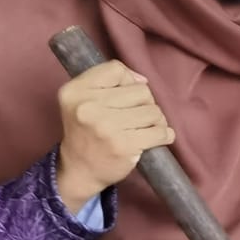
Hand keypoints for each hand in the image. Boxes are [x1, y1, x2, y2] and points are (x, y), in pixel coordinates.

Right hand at [55, 60, 174, 213]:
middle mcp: (87, 107)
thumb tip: (142, 80)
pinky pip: (160, 132)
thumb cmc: (86, 131)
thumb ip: (108, 82)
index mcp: (75, 91)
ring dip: (156, 120)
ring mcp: (106, 127)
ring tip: (144, 128)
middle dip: (145, 103)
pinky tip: (156, 138)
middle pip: (141, 91)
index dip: (127, 81)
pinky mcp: (124, 146)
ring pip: (153, 110)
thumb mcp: (82, 99)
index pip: (116, 69)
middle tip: (135, 117)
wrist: (79, 170)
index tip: (124, 96)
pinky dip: (164, 135)